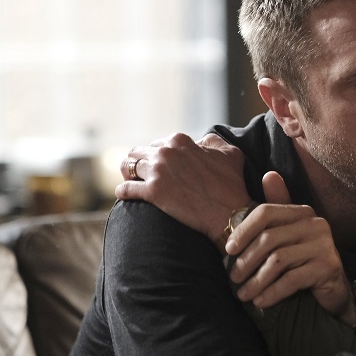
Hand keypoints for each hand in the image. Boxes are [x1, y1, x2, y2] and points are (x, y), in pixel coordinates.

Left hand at [114, 133, 250, 243]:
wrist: (230, 214)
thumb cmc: (233, 186)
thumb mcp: (230, 154)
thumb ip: (213, 142)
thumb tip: (202, 141)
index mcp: (180, 141)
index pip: (156, 143)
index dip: (157, 155)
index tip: (159, 167)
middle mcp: (166, 152)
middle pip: (137, 152)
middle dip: (139, 163)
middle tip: (142, 176)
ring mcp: (157, 172)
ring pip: (127, 167)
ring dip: (127, 175)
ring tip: (131, 183)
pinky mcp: (152, 193)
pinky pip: (125, 190)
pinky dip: (123, 193)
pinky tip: (125, 197)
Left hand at [227, 172, 355, 325]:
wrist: (334, 289)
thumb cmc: (303, 261)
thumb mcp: (287, 235)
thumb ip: (275, 211)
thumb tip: (269, 175)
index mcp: (302, 212)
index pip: (265, 213)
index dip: (243, 231)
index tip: (228, 250)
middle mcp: (315, 224)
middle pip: (269, 239)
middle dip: (246, 261)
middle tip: (233, 278)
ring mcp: (324, 245)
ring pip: (277, 261)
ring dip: (256, 280)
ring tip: (243, 294)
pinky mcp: (328, 267)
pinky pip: (291, 280)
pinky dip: (272, 292)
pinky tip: (260, 301)